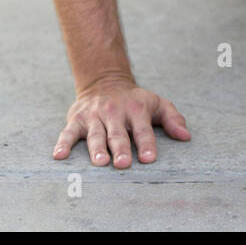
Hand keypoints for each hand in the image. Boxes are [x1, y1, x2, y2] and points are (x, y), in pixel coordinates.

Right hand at [53, 76, 190, 167]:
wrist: (104, 81)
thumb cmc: (135, 100)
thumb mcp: (156, 103)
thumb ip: (172, 119)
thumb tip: (186, 136)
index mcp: (135, 110)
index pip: (142, 130)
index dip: (146, 144)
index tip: (149, 159)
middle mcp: (114, 113)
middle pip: (117, 134)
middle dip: (120, 148)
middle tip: (123, 163)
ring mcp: (94, 116)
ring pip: (95, 135)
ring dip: (96, 149)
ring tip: (100, 162)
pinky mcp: (77, 119)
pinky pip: (68, 132)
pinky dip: (63, 143)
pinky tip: (59, 156)